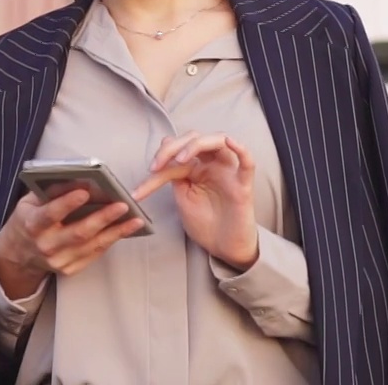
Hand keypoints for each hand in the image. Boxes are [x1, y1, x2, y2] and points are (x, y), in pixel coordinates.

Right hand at [0, 188, 146, 298]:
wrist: (18, 254)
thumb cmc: (27, 220)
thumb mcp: (29, 201)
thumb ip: (52, 191)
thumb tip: (80, 180)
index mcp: (32, 224)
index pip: (51, 214)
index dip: (67, 203)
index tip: (85, 191)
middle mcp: (46, 245)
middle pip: (78, 232)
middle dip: (103, 218)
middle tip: (122, 205)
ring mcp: (58, 261)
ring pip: (92, 245)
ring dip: (116, 232)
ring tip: (135, 219)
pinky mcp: (69, 269)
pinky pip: (94, 254)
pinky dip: (110, 240)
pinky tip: (123, 230)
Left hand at [132, 131, 258, 269]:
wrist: (223, 248)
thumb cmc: (205, 224)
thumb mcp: (182, 196)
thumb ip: (174, 173)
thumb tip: (165, 142)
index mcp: (197, 167)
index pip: (176, 154)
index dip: (157, 162)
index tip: (139, 189)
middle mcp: (213, 164)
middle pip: (195, 138)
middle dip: (172, 147)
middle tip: (156, 166)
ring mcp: (229, 173)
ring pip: (218, 141)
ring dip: (197, 144)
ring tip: (181, 159)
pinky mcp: (243, 187)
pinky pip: (248, 164)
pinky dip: (241, 150)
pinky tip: (230, 142)